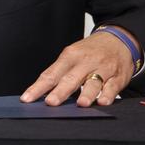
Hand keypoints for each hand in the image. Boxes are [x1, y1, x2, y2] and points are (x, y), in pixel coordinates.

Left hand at [20, 28, 137, 106]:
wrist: (118, 39)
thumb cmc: (90, 51)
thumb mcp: (73, 55)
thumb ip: (60, 73)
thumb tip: (42, 92)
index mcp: (70, 56)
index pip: (51, 74)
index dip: (38, 87)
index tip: (27, 99)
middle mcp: (85, 62)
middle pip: (70, 78)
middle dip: (60, 91)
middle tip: (51, 103)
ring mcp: (103, 69)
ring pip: (94, 82)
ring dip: (87, 93)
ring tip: (80, 104)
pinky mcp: (118, 77)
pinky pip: (113, 86)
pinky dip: (108, 95)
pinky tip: (103, 102)